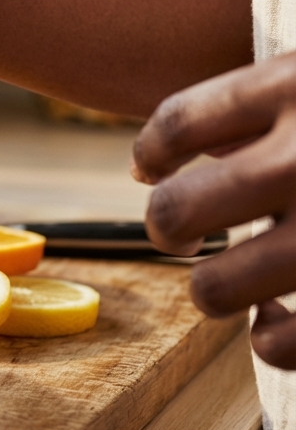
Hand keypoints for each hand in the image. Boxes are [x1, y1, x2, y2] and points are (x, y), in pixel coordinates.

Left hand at [132, 52, 295, 367]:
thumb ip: (269, 103)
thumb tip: (167, 155)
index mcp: (295, 84)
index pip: (177, 121)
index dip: (153, 150)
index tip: (149, 167)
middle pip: (177, 210)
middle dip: (170, 226)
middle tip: (181, 232)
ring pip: (215, 288)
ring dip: (213, 289)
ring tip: (224, 281)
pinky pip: (284, 345)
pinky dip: (274, 343)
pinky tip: (274, 326)